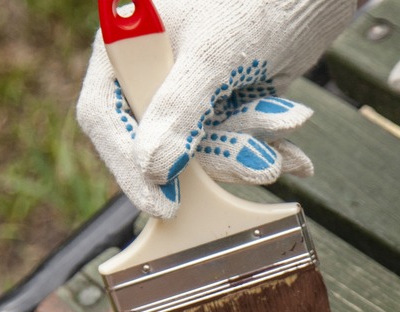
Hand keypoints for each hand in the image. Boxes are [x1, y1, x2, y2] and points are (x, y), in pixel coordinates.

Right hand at [77, 0, 355, 216]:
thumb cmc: (252, 3)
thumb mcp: (213, 56)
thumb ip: (179, 110)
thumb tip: (151, 169)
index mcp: (126, 50)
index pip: (106, 120)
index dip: (129, 168)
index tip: (163, 203)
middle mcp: (151, 76)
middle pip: (160, 147)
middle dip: (218, 155)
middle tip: (263, 163)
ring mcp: (188, 96)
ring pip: (203, 151)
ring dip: (251, 148)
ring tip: (287, 124)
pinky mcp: (222, 108)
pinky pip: (233, 146)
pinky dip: (264, 148)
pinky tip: (294, 150)